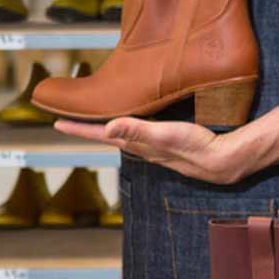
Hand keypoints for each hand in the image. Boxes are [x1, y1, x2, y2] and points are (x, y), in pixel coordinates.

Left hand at [53, 117, 238, 183]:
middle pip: (108, 135)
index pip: (101, 133)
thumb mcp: (165, 134)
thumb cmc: (194, 146)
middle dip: (88, 127)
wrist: (222, 161)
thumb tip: (106, 128)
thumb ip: (137, 130)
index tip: (56, 123)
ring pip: (124, 135)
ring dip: (109, 127)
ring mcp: (155, 147)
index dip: (78, 128)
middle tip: (71, 118)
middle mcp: (142, 146)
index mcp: (137, 143)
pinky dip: (130, 126)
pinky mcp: (167, 143)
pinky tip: (136, 121)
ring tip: (97, 118)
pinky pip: (140, 134)